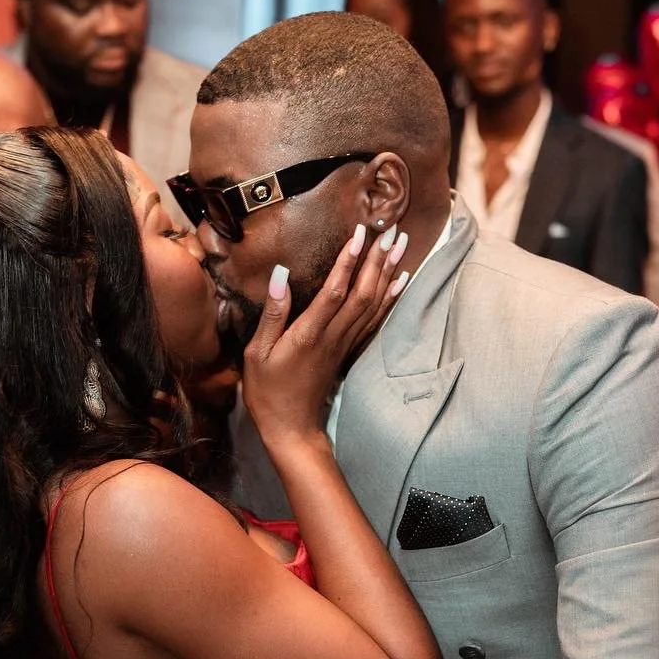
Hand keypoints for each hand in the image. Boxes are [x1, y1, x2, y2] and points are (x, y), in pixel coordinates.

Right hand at [241, 222, 407, 447]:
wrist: (291, 429)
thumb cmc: (267, 392)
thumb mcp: (257, 354)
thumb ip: (272, 314)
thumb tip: (281, 275)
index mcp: (309, 335)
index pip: (335, 291)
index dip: (349, 261)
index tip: (361, 233)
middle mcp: (333, 337)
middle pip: (363, 293)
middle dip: (378, 260)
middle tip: (392, 230)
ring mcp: (344, 345)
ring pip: (372, 304)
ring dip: (388, 273)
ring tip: (401, 246)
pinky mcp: (348, 351)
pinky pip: (374, 320)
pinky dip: (389, 299)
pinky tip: (399, 282)